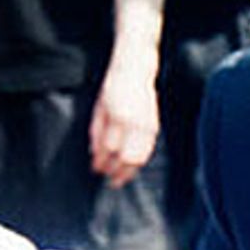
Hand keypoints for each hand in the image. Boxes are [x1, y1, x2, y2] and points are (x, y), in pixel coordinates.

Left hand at [87, 58, 160, 187]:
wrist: (135, 69)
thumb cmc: (113, 86)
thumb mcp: (98, 107)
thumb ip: (96, 131)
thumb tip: (94, 153)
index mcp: (117, 116)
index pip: (108, 148)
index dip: (102, 162)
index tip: (96, 170)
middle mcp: (134, 123)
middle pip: (126, 158)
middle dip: (116, 172)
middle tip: (109, 181)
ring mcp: (147, 125)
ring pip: (139, 157)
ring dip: (129, 171)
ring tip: (120, 179)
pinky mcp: (154, 126)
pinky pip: (148, 150)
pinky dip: (139, 161)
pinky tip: (132, 166)